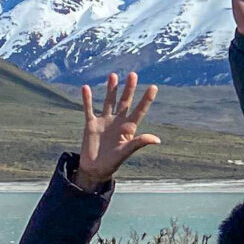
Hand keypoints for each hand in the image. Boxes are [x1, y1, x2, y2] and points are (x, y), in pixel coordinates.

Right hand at [74, 72, 161, 191]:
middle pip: (125, 102)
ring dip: (111, 89)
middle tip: (133, 74)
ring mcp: (104, 121)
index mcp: (128, 128)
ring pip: (108, 101)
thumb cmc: (113, 162)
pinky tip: (86, 88)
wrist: (94, 169)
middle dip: (129, 89)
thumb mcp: (126, 152)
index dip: (147, 99)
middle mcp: (118, 121)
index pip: (139, 110)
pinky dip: (87, 99)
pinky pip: (89, 109)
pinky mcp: (91, 124)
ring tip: (113, 75)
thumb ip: (139, 143)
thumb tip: (157, 139)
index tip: (154, 87)